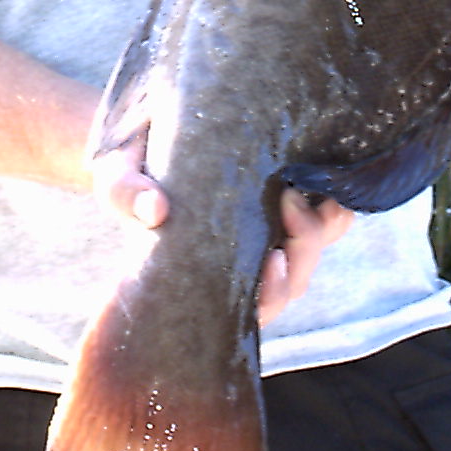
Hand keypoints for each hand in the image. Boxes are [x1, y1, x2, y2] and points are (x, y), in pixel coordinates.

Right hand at [91, 143, 354, 324]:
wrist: (139, 141)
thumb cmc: (128, 168)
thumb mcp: (116, 174)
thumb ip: (125, 191)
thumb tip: (155, 209)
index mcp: (205, 274)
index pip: (254, 309)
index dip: (273, 293)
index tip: (272, 257)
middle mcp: (242, 263)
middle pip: (295, 281)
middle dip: (305, 244)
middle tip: (287, 197)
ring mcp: (267, 235)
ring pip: (315, 252)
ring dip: (327, 226)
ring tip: (310, 186)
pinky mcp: (284, 205)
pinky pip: (326, 220)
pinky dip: (335, 206)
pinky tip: (327, 178)